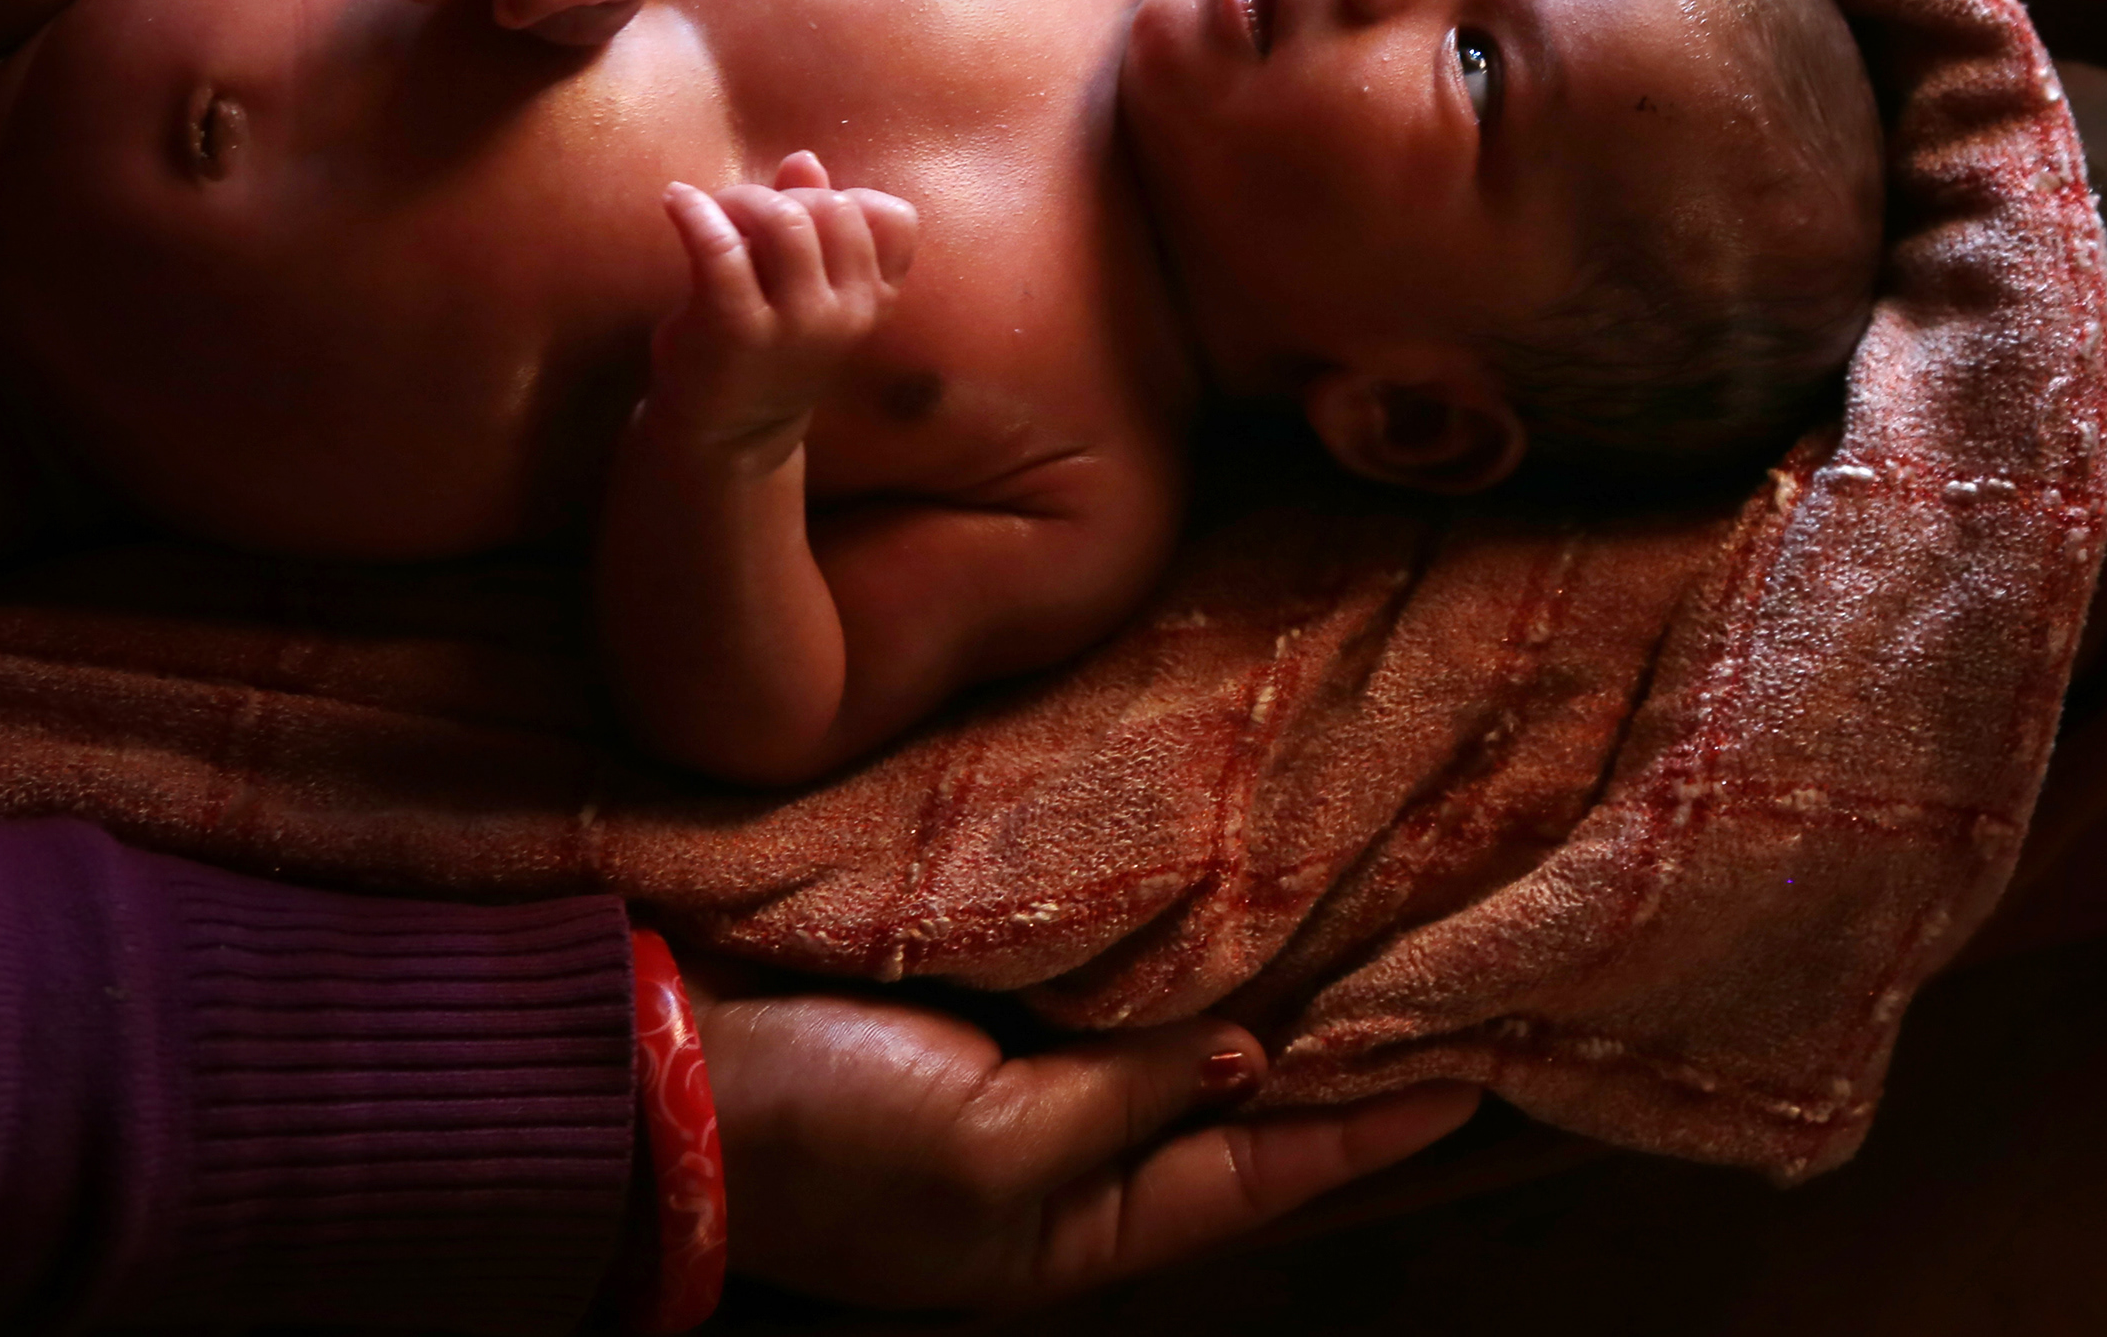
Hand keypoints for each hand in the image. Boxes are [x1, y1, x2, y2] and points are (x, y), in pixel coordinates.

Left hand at [648, 154, 920, 449]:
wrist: (728, 431)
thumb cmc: (768, 344)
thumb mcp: (804, 287)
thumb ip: (811, 223)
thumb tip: (805, 160)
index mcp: (873, 301)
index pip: (895, 219)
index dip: (847, 197)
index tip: (804, 212)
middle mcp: (846, 315)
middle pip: (835, 209)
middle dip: (783, 195)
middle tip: (743, 212)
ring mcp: (796, 326)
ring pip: (785, 221)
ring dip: (742, 198)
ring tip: (713, 209)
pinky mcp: (737, 330)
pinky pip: (720, 247)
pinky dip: (694, 211)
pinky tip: (674, 200)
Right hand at [699, 984, 1483, 1309]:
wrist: (638, 1063)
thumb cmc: (815, 1128)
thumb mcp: (991, 1147)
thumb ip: (1124, 1105)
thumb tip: (1250, 1061)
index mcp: (1062, 1225)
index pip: (1251, 1177)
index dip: (1358, 1128)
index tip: (1468, 1077)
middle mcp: (1049, 1151)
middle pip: (1220, 1107)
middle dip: (1322, 1058)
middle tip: (1439, 988)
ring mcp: (1002, 1065)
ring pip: (1167, 1028)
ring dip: (1254, 980)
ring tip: (1360, 924)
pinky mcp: (958, 982)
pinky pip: (1095, 964)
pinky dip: (1167, 930)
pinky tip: (1223, 881)